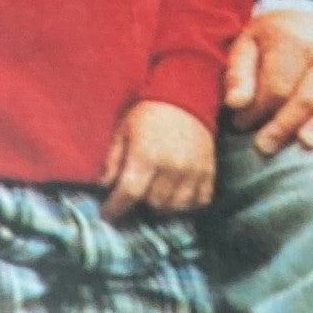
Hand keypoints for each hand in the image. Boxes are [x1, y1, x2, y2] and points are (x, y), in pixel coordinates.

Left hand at [100, 101, 215, 219]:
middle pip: (153, 203)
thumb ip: (113, 160)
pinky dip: (187, 203)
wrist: (186, 96)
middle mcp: (172, 167)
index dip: (115, 208)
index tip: (107, 215)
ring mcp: (193, 171)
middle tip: (134, 194)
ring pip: (176, 206)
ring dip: (162, 205)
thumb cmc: (148, 113)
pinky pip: (200, 200)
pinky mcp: (209, 171)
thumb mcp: (123, 131)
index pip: (129, 193)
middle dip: (139, 202)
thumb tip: (104, 185)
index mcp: (147, 156)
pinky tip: (175, 194)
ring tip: (154, 194)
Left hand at [223, 8, 312, 155]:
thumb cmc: (270, 42)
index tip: (239, 125)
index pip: (276, 87)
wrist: (306, 19)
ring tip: (307, 143)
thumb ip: (237, 75)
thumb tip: (235, 104)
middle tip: (263, 147)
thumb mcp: (245, 47)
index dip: (256, 111)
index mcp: (294, 43)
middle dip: (283, 125)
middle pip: (307, 97)